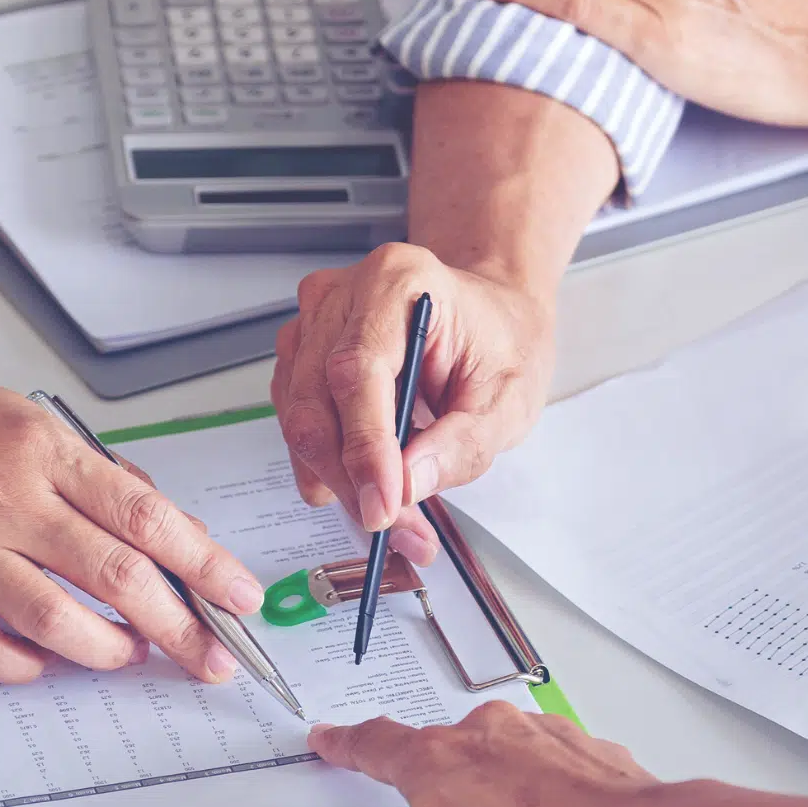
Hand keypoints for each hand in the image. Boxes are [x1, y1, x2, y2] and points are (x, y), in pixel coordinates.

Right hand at [0, 353, 265, 684]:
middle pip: (118, 577)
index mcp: (41, 449)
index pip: (147, 516)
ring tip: (131, 652)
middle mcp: (3, 499)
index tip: (244, 599)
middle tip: (214, 658)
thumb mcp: (28, 421)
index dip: (206, 565)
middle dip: (181, 628)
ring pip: (59, 624)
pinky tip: (50, 660)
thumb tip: (176, 537)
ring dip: (110, 651)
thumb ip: (100, 478)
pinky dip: (30, 666)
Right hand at [270, 243, 554, 553]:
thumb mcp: (510, 398)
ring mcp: (312, 324)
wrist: (490, 317)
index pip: (358, 371)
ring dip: (337, 478)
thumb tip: (409, 483)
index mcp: (397, 282)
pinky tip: (368, 481)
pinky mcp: (301, 356)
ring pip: (298, 418)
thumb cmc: (499, 341)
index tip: (382, 504)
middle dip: (348, 478)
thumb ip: (463, 442)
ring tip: (392, 512)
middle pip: (314, 400)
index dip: (364, 446)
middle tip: (390, 525)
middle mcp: (342, 297)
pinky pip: (297, 421)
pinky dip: (329, 465)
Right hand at [309, 703, 663, 806]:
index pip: (373, 744)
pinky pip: (548, 774)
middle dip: (444, 797)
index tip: (329, 739)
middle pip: (442, 759)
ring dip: (500, 802)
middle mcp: (484, 732)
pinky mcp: (586, 750)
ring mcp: (539, 735)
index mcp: (435, 760)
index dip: (345, 745)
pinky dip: (546, 802)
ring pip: (499, 766)